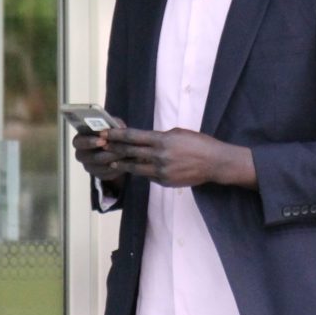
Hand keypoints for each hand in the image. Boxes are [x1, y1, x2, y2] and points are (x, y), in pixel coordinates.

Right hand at [72, 123, 129, 182]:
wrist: (115, 147)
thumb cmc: (109, 133)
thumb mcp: (111, 126)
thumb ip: (113, 124)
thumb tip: (118, 126)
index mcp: (80, 140)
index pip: (79, 142)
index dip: (90, 142)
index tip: (103, 140)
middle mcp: (81, 155)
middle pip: (90, 158)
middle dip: (106, 153)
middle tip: (118, 150)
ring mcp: (89, 167)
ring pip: (101, 167)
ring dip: (114, 160)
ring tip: (126, 155)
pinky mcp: (99, 175)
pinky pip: (107, 174)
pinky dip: (117, 168)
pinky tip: (126, 163)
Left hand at [103, 127, 256, 188]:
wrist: (214, 163)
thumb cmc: (198, 144)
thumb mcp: (177, 133)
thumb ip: (160, 137)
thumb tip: (145, 140)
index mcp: (162, 140)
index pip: (133, 136)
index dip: (117, 135)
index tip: (105, 132)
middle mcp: (159, 156)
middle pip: (130, 152)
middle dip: (114, 148)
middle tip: (101, 145)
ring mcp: (161, 171)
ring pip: (135, 167)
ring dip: (122, 163)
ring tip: (111, 161)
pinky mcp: (164, 182)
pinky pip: (148, 176)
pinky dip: (141, 171)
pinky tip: (134, 169)